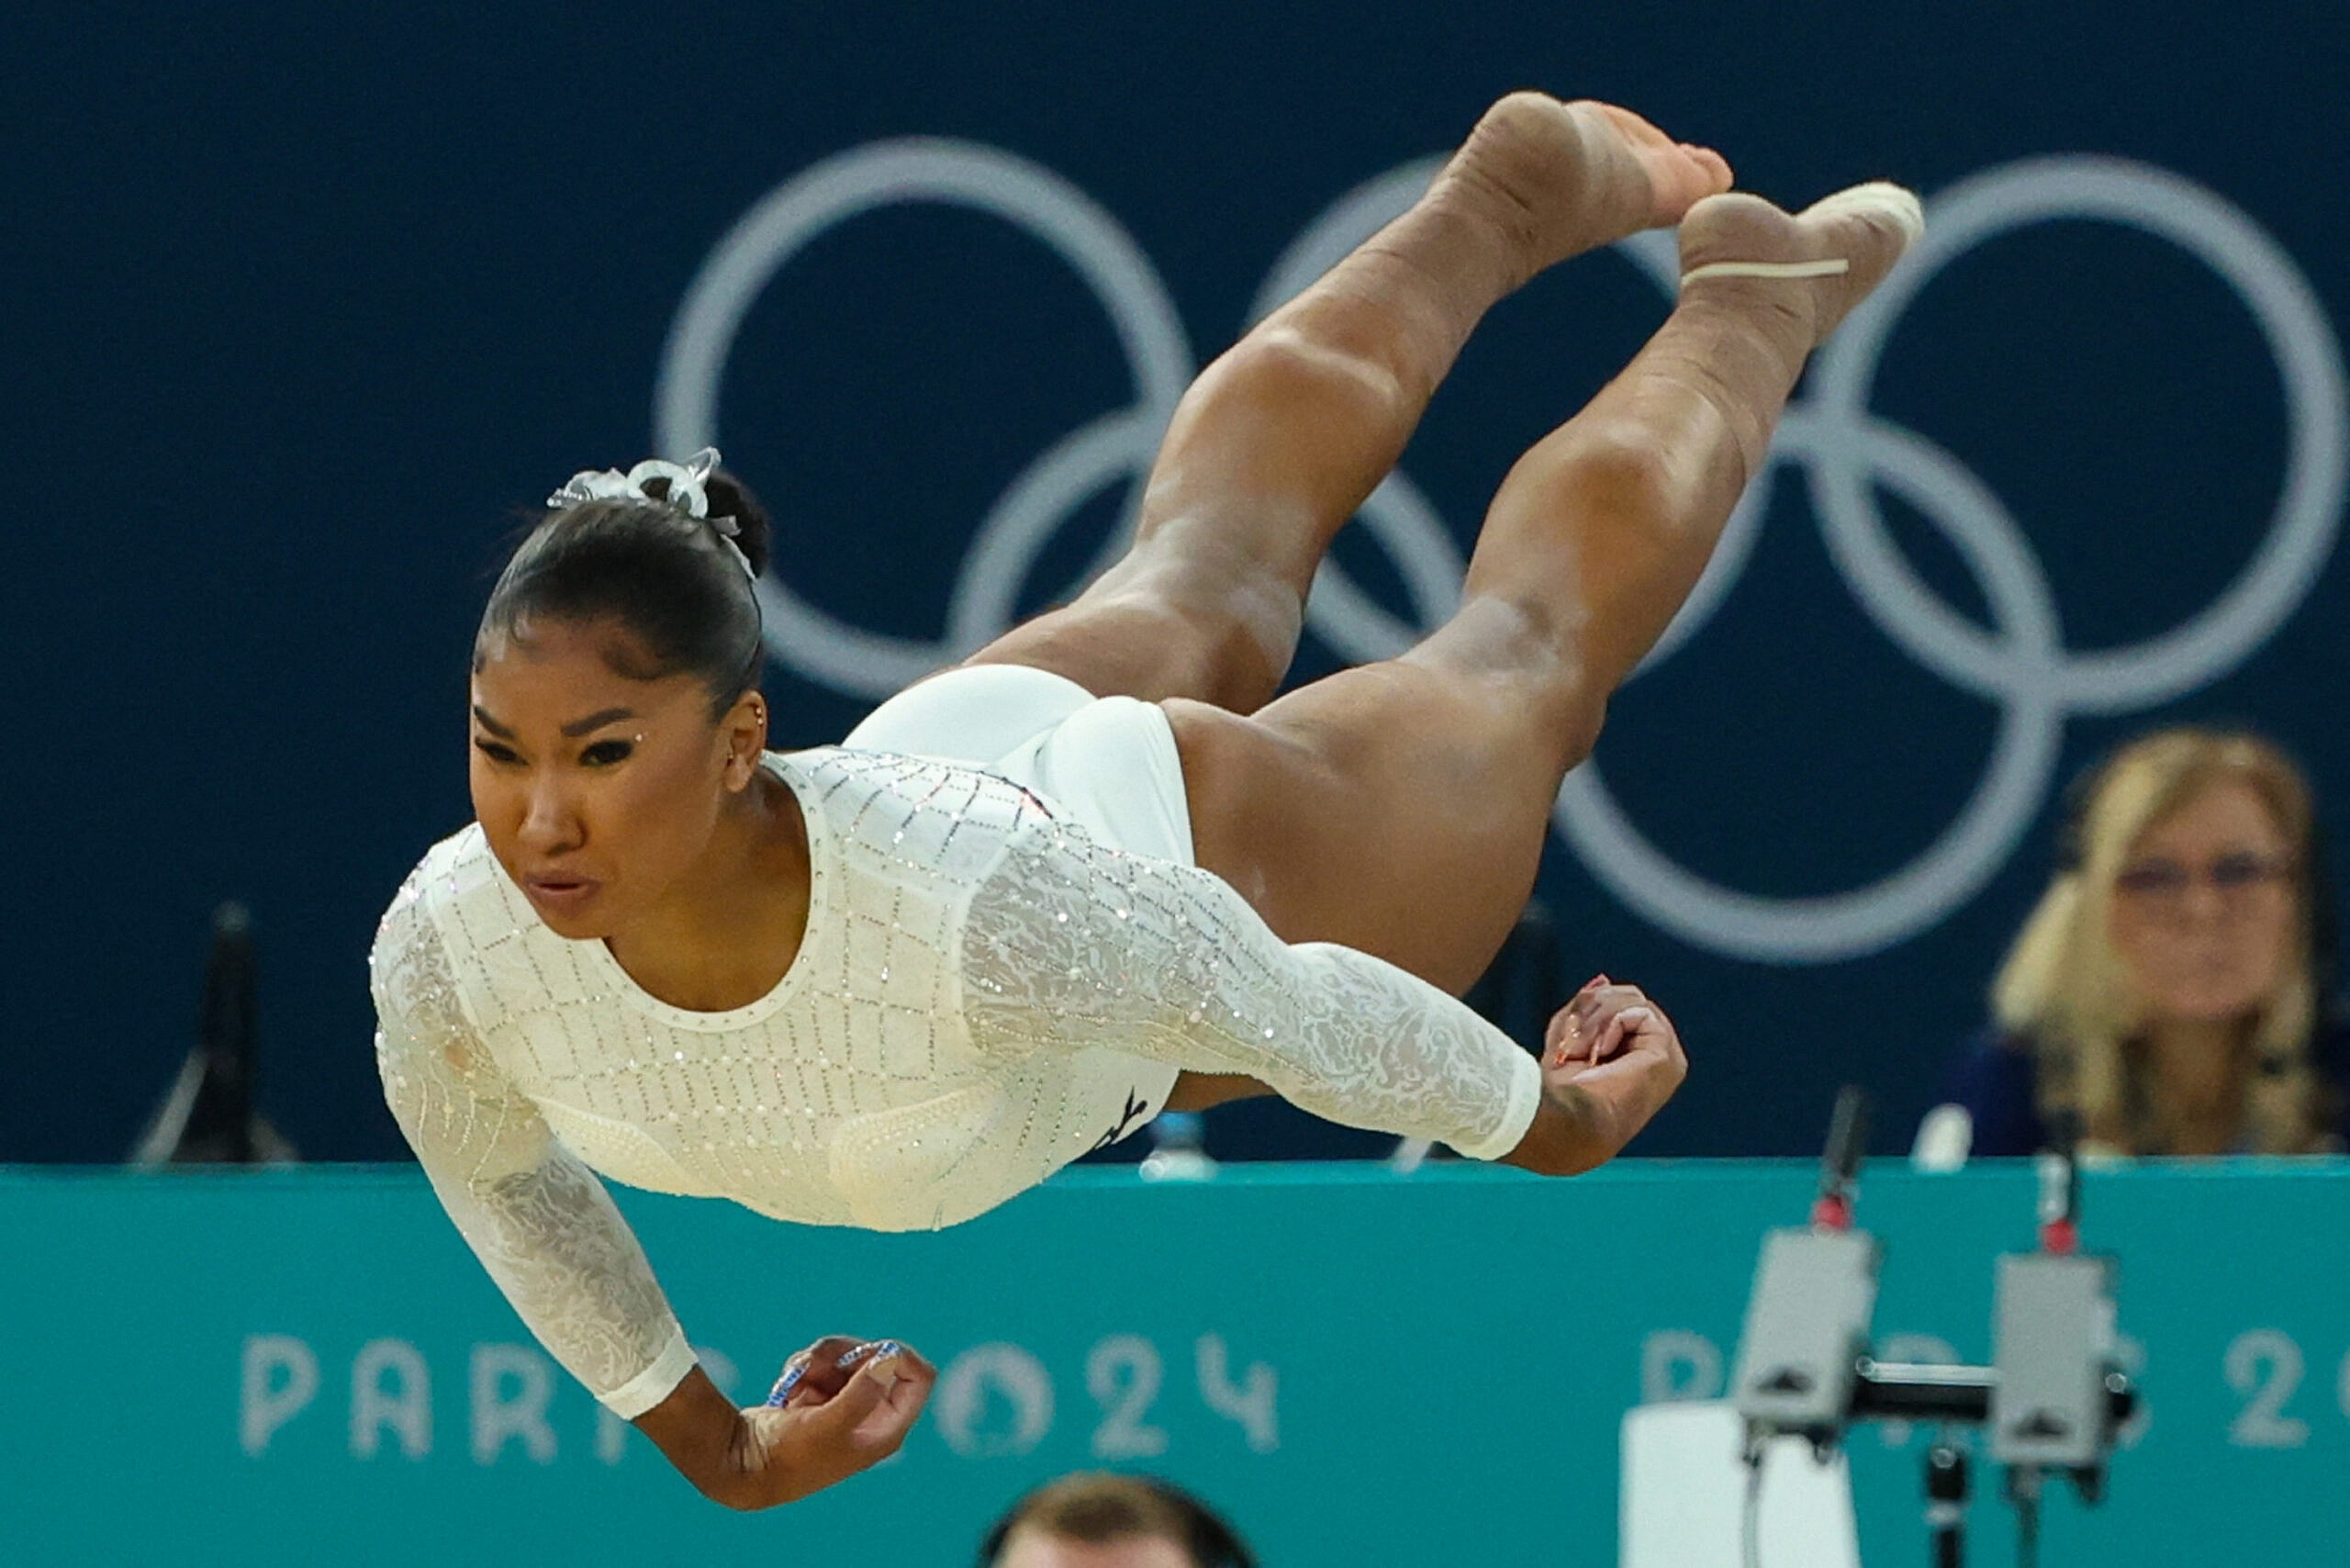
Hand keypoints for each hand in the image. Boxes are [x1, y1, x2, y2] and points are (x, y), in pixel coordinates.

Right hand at [636, 1336, 936, 1510]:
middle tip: (818, 1355)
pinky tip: (788, 1388)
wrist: (743, 1464)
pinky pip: (824, 1365)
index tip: (870, 1350)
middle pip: (879, 1359)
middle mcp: (872, 1416)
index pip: (920, 1378)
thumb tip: (889, 1359)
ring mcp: (846, 1406)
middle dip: (846, 1352)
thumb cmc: (788, 1455)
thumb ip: (860, 1394)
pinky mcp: (821, 1398)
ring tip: (795, 1375)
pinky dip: (805, 1367)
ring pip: (846, 1358)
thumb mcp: (826, 1425)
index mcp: (887, 1428)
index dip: (900, 1356)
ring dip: (819, 1358)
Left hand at [1506, 976, 1688, 1174]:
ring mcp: (1667, 1057)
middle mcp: (1657, 1057)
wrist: (1566, 1122)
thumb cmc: (1560, 1092)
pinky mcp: (1667, 1055)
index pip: (1618, 1007)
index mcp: (1638, 1057)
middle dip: (1589, 1011)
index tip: (1566, 1042)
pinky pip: (1636, 1010)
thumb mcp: (1570, 1035)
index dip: (1588, 1012)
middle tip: (1570, 1046)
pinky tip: (1597, 1053)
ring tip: (1579, 1051)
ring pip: (1630, 998)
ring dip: (1593, 1020)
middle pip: (1626, 996)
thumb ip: (1589, 1008)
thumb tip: (1603, 980)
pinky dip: (1607, 1026)